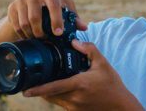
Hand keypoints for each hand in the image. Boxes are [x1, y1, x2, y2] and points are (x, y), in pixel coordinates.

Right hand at [7, 0, 86, 38]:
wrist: (28, 7)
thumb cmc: (51, 8)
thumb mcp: (63, 10)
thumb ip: (74, 18)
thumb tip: (84, 27)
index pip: (54, 5)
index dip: (56, 20)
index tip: (58, 33)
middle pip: (36, 17)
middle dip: (41, 32)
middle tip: (46, 40)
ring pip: (25, 23)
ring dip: (32, 35)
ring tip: (38, 38)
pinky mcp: (11, 7)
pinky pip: (17, 26)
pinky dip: (23, 34)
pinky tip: (28, 36)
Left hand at [23, 40, 143, 110]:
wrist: (120, 106)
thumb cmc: (112, 85)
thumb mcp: (103, 64)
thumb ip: (89, 50)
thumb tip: (74, 42)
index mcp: (78, 84)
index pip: (53, 88)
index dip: (37, 90)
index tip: (25, 91)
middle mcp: (74, 98)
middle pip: (49, 95)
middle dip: (40, 89)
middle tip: (31, 82)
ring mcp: (74, 107)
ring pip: (54, 100)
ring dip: (48, 93)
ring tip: (45, 83)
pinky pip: (62, 103)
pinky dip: (58, 97)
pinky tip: (63, 89)